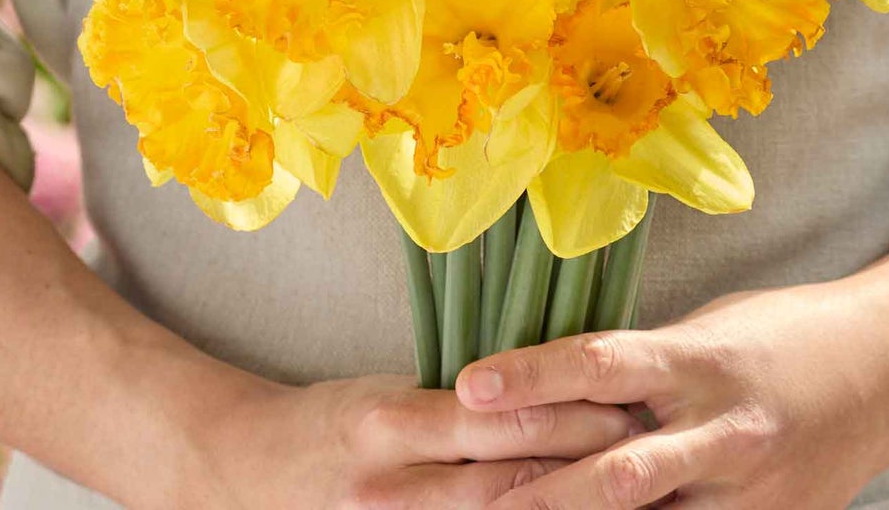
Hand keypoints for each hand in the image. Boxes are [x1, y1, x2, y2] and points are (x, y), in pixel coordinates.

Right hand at [161, 363, 645, 509]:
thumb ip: (457, 400)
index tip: (622, 398)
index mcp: (388, 418)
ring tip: (622, 486)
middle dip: (579, 466)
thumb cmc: (329, 419)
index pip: (495, 419)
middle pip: (505, 482)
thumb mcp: (387, 390)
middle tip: (643, 444)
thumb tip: (547, 392)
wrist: (245, 473)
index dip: (565, 414)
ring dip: (561, 505)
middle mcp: (389, 484)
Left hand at [453, 269, 888, 508]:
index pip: (599, 364)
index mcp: (699, 360)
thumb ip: (643, 362)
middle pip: (610, 470)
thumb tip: (561, 383)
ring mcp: (746, 490)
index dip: (531, 376)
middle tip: (460, 493)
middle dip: (531, 489)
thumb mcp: (709, 328)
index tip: (467, 384)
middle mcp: (719, 430)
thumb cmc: (786, 331)